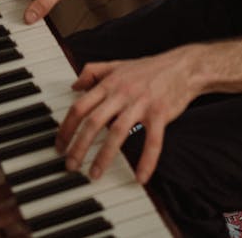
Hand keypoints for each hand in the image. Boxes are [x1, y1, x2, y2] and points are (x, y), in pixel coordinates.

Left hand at [57, 46, 195, 184]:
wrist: (181, 66)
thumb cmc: (148, 68)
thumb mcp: (117, 64)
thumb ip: (93, 71)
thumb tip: (74, 84)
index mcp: (109, 84)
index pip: (80, 106)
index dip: (66, 127)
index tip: (59, 145)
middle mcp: (122, 93)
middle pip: (94, 122)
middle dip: (79, 146)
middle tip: (71, 166)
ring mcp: (141, 103)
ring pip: (118, 132)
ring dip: (104, 156)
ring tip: (94, 174)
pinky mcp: (160, 114)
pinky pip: (153, 141)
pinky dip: (147, 161)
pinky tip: (140, 177)